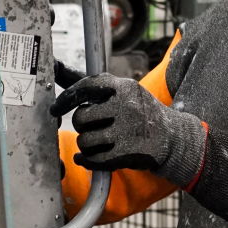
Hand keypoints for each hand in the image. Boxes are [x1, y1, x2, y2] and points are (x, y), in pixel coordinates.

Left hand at [50, 71, 206, 185]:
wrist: (172, 137)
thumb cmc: (138, 111)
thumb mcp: (121, 91)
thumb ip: (89, 83)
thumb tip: (55, 67)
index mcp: (124, 87)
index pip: (85, 87)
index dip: (65, 99)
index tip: (55, 109)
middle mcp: (127, 106)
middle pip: (81, 117)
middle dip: (81, 125)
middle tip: (92, 126)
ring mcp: (128, 130)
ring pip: (85, 140)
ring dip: (86, 144)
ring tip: (97, 142)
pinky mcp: (128, 153)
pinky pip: (94, 159)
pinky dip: (87, 160)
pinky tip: (87, 158)